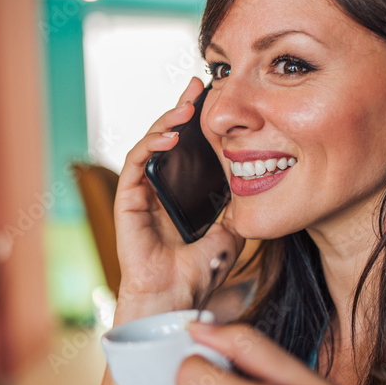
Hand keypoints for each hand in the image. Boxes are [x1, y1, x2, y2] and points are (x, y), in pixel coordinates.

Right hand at [114, 77, 244, 317]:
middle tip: (198, 86)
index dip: (196, 122)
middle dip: (180, 109)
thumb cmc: (198, 273)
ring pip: (149, 145)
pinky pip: (135, 164)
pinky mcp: (128, 200)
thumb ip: (238, 210)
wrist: (176, 299)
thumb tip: (257, 188)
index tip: (213, 98)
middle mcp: (158, 188)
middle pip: (166, 139)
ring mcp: (141, 193)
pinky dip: (150, 146)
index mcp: (179, 193)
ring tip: (185, 106)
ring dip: (166, 121)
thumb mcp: (230, 233)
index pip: (186, 148)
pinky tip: (170, 137)